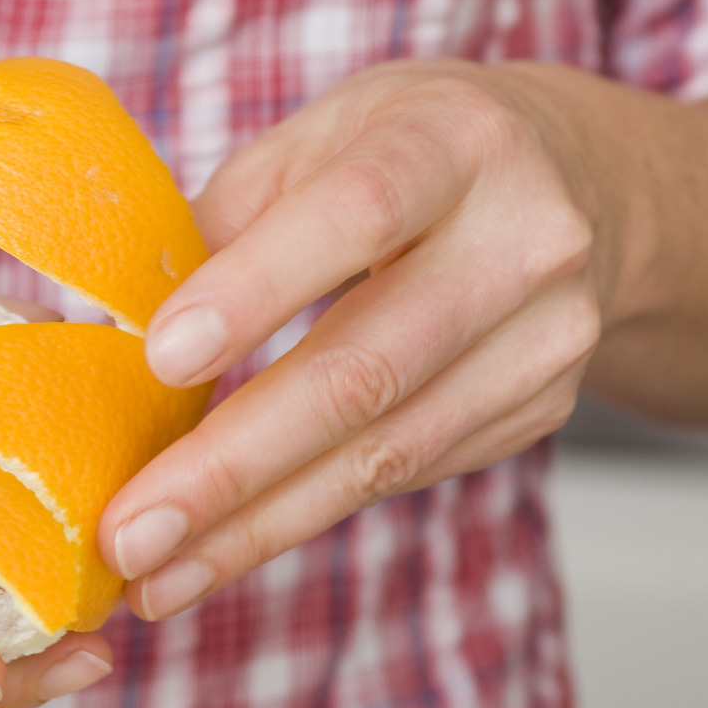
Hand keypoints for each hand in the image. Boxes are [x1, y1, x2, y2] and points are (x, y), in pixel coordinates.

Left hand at [100, 60, 610, 619]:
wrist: (587, 187)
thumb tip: (121, 319)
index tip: (160, 361)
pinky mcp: (541, 410)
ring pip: (388, 451)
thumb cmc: (426, 151)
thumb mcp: (331, 132)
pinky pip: (407, 472)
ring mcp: (546, 339)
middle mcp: (525, 241)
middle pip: (370, 368)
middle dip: (236, 464)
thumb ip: (236, 212)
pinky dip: (308, 513)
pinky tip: (229, 545)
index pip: (359, 213)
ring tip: (158, 574)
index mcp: (459, 141)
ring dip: (259, 524)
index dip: (259, 290)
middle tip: (131, 532)